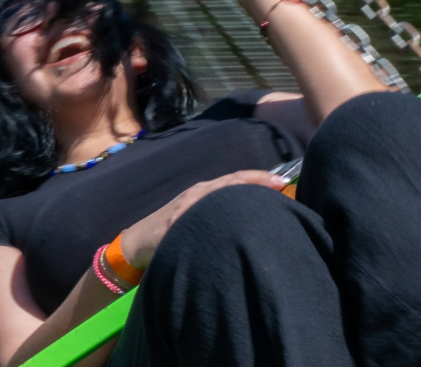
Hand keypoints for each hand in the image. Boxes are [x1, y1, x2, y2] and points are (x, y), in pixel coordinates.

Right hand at [118, 171, 286, 269]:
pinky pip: (196, 213)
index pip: (235, 180)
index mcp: (205, 193)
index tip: (283, 181)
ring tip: (263, 191)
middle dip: (255, 181)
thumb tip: (251, 219)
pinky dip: (211, 210)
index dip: (258, 179)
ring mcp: (185, 206)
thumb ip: (219, 215)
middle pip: (230, 182)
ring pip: (216, 193)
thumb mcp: (198, 219)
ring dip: (240, 189)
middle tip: (281, 183)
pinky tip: (226, 212)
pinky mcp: (174, 222)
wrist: (137, 242)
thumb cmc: (171, 231)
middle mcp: (197, 194)